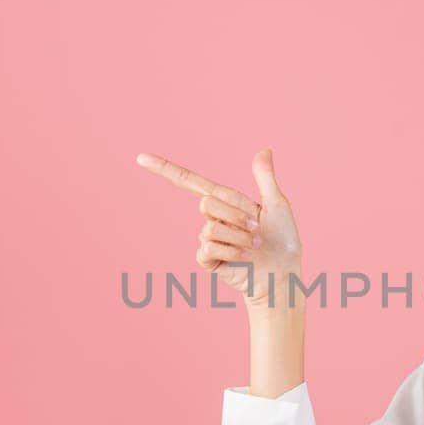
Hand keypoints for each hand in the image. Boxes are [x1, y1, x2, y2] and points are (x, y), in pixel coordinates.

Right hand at [135, 148, 302, 308]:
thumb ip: (265, 178)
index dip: (165, 169)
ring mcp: (209, 239)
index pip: (190, 181)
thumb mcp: (277, 204)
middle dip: (236, 215)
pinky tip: (243, 258)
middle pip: (206, 203)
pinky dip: (231, 251)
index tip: (141, 158)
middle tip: (256, 228)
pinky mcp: (208, 260)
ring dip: (239, 236)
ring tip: (253, 245)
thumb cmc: (282, 240)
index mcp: (226, 200)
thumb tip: (265, 150)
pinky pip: (207, 248)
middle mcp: (213, 217)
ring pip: (211, 228)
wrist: (282, 274)